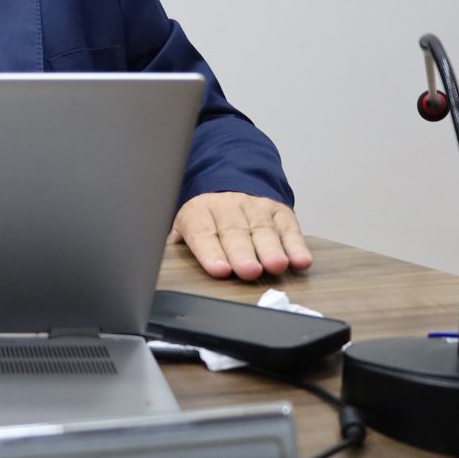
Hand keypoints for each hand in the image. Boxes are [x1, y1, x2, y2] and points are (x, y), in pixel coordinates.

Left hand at [169, 192, 312, 281]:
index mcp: (198, 212)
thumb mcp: (183, 230)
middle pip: (235, 232)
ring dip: (272, 249)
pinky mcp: (278, 211)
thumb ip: (178, 247)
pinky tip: (301, 260)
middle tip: (249, 271)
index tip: (219, 270)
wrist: (229, 186)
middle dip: (243, 253)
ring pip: (263, 229)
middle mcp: (227, 207)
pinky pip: (288, 228)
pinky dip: (296, 245)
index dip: (211, 252)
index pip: (203, 233)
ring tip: (277, 266)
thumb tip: (158, 269)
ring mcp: (255, 207)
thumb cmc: (205, 221)